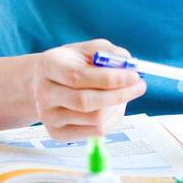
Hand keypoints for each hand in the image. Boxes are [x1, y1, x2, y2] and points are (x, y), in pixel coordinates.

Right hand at [30, 38, 146, 141]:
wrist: (43, 84)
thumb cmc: (69, 64)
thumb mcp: (86, 49)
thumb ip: (107, 53)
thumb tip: (127, 63)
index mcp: (49, 66)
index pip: (80, 77)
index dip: (110, 78)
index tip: (134, 76)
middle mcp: (44, 93)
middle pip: (86, 101)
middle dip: (119, 95)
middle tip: (139, 87)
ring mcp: (48, 116)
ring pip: (94, 119)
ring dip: (117, 107)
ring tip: (123, 96)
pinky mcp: (56, 133)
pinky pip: (94, 132)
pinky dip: (111, 120)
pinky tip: (113, 108)